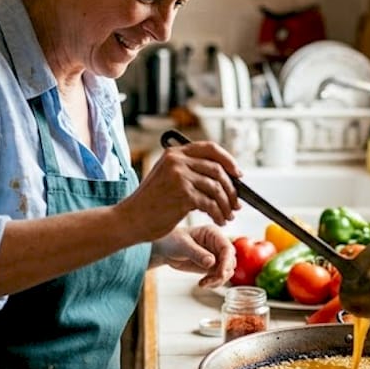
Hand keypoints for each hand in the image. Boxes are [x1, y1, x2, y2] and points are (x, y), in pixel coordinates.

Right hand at [121, 140, 240, 239]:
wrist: (131, 219)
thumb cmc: (150, 203)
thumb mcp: (167, 178)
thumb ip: (190, 172)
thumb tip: (224, 179)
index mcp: (175, 153)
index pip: (210, 149)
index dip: (228, 161)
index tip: (238, 175)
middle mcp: (177, 160)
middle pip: (218, 169)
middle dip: (232, 189)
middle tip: (236, 203)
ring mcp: (180, 176)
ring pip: (216, 188)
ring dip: (226, 205)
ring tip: (228, 216)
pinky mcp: (183, 194)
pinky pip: (210, 204)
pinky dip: (218, 214)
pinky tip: (218, 220)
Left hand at [152, 225, 235, 287]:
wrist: (164, 249)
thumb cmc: (172, 240)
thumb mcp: (182, 245)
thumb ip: (197, 253)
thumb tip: (211, 262)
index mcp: (212, 233)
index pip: (227, 248)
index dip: (227, 261)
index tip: (221, 273)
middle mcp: (217, 244)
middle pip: (230, 261)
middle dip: (223, 273)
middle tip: (210, 280)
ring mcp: (215, 256)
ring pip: (227, 271)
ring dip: (218, 280)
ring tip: (204, 283)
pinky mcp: (211, 266)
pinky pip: (219, 277)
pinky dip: (213, 283)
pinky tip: (202, 284)